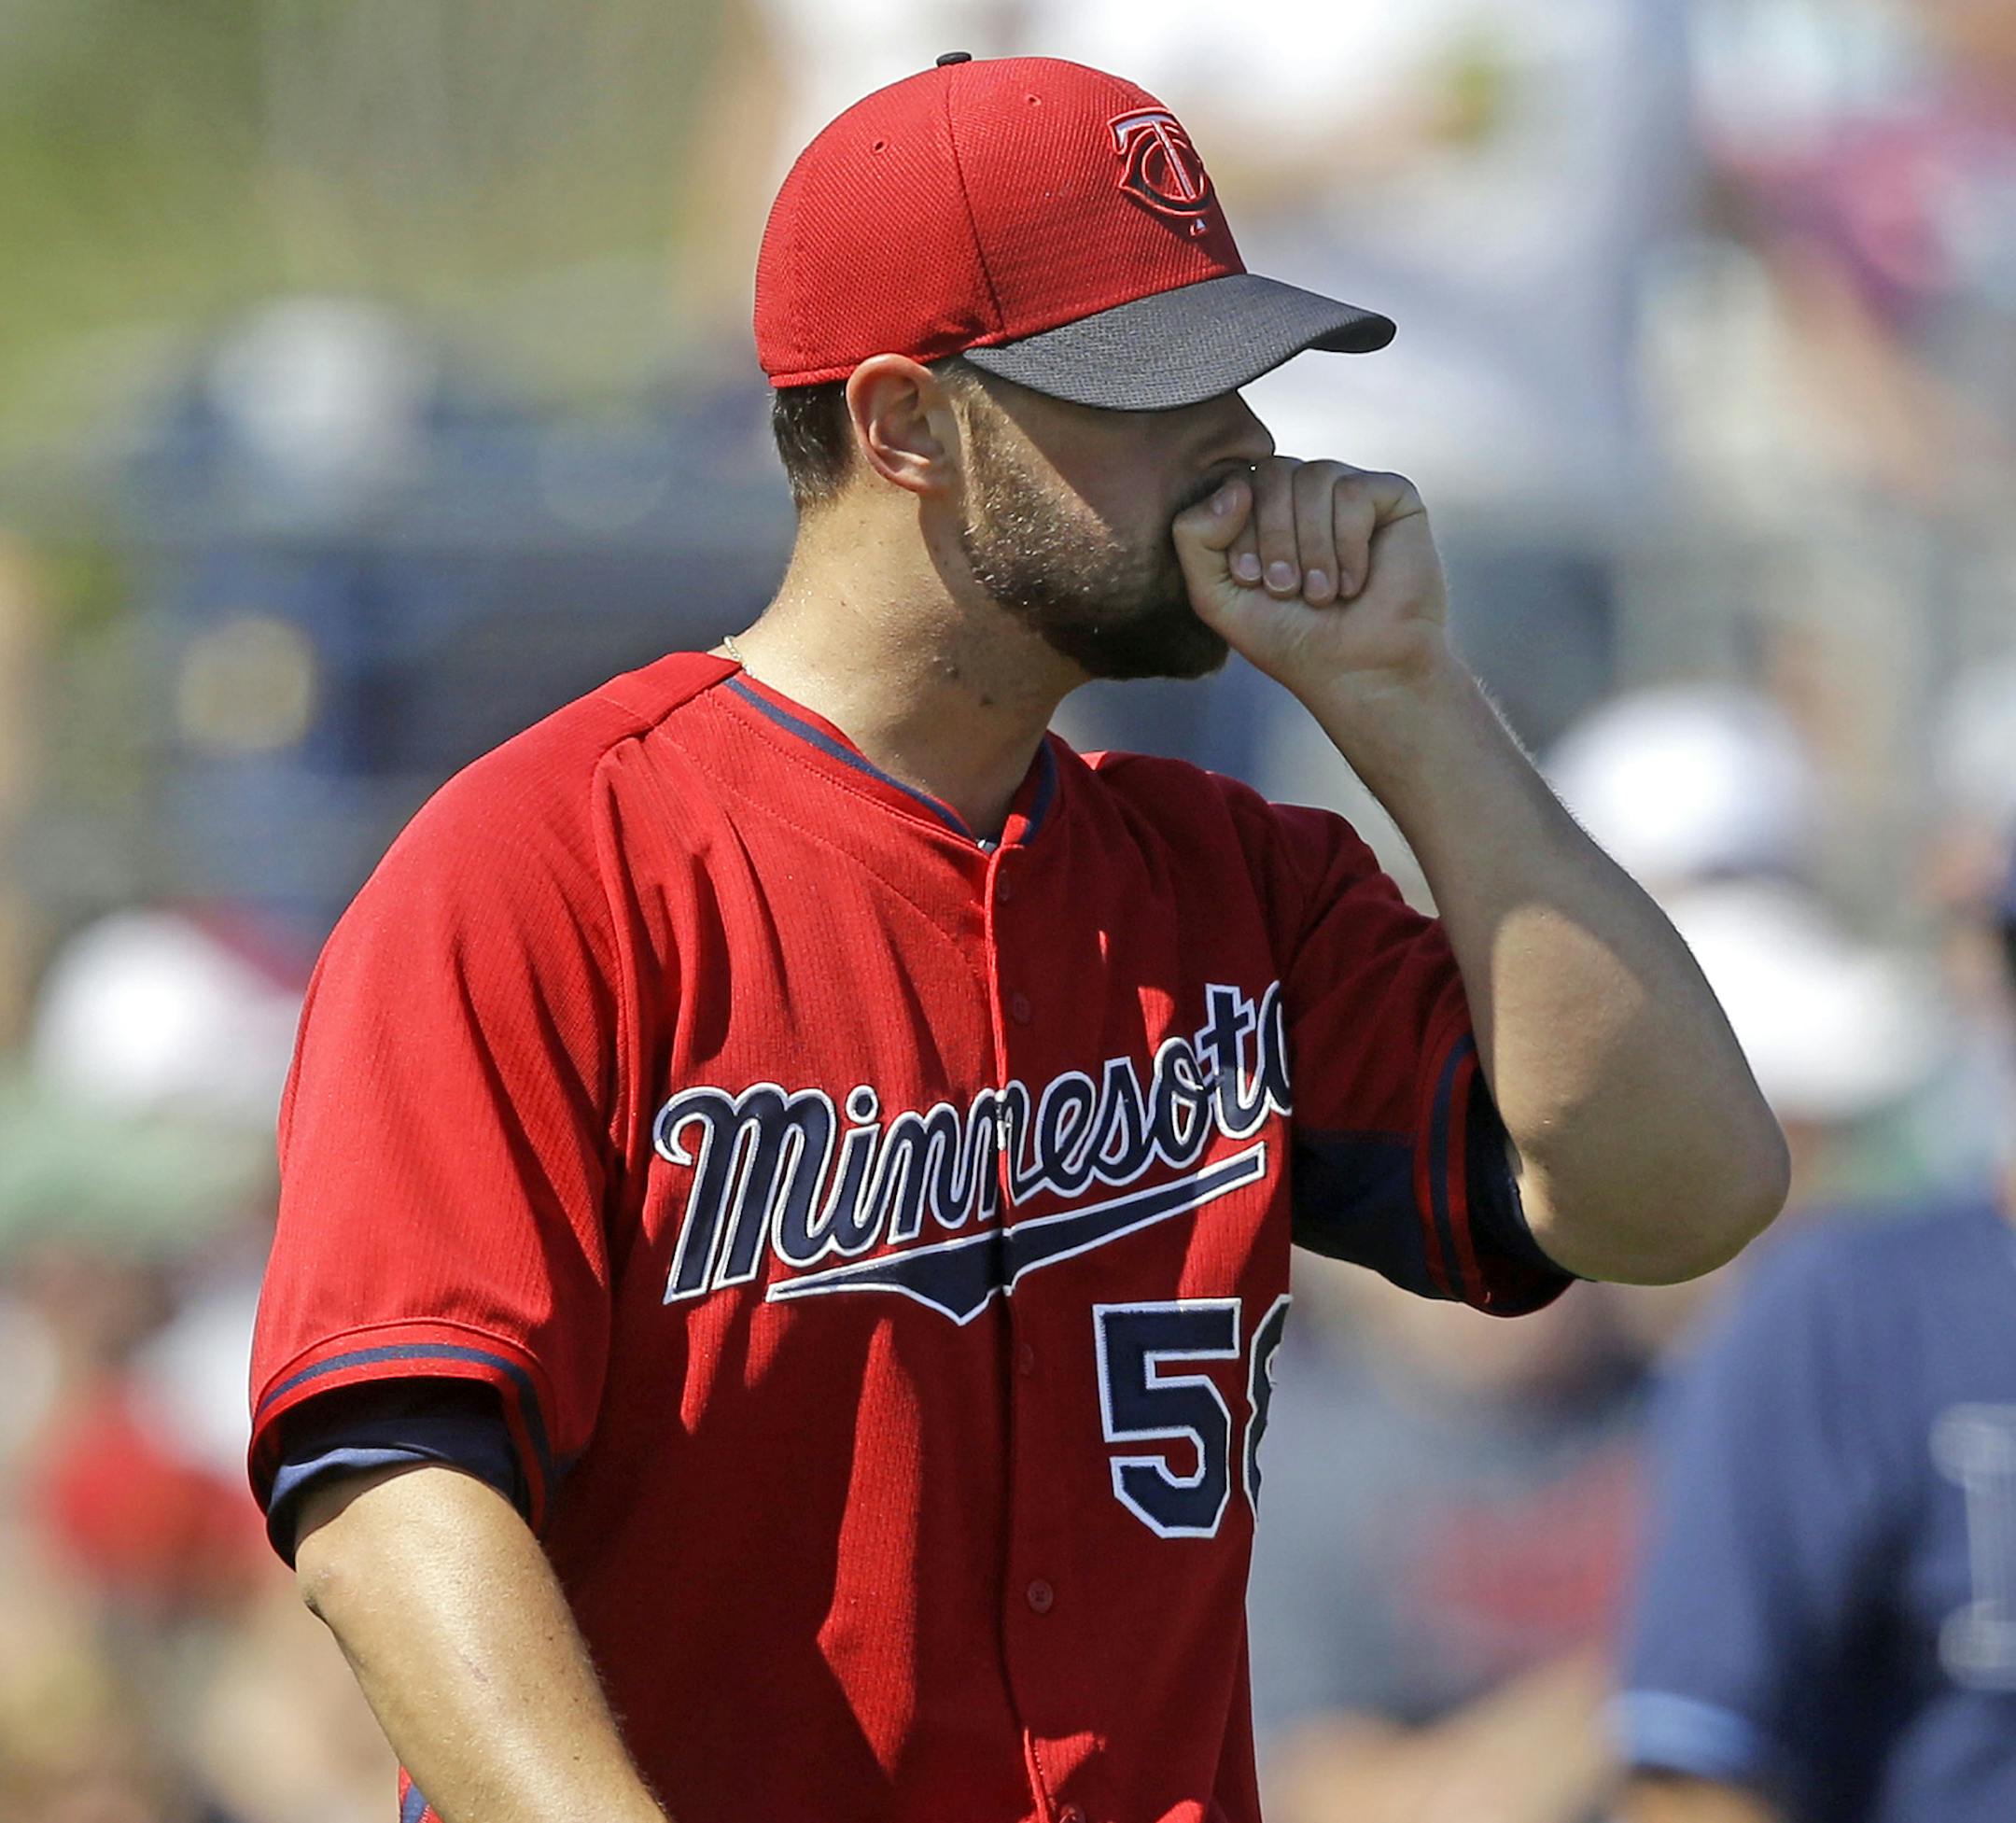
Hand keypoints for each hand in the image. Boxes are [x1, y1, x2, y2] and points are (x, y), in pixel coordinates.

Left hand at [1172, 457, 1450, 710]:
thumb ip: (1194, 537)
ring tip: (1321, 594)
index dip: (1238, 532)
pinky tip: (1354, 584)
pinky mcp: (1392, 496)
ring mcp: (1348, 491)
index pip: (1236, 483)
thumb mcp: (1216, 596)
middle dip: (1274, 537)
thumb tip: (1235, 485)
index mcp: (1263, 509)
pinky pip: (1354, 491)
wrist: (1359, 674)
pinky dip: (1347, 544)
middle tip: (1286, 590)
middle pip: (1272, 472)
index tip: (1252, 582)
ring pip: (1313, 478)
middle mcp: (1304, 492)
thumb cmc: (1290, 640)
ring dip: (1311, 546)